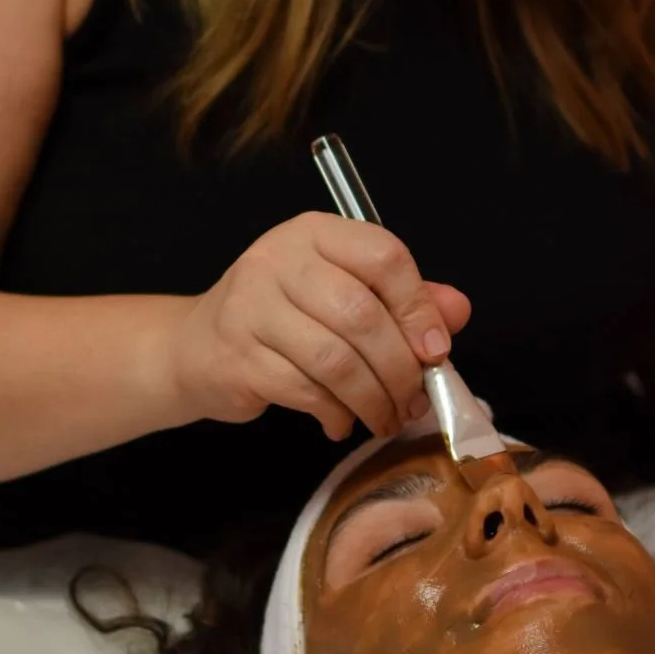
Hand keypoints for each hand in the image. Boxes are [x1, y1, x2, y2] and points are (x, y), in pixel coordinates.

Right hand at [172, 211, 470, 440]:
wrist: (196, 346)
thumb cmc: (284, 316)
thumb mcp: (342, 291)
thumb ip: (404, 298)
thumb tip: (458, 311)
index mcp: (315, 232)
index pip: (382, 255)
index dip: (419, 306)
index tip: (436, 350)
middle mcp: (279, 259)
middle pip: (361, 314)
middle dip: (399, 368)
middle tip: (414, 400)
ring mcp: (251, 305)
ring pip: (335, 360)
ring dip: (372, 399)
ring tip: (385, 417)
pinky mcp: (236, 355)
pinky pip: (304, 390)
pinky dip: (336, 413)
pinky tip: (343, 421)